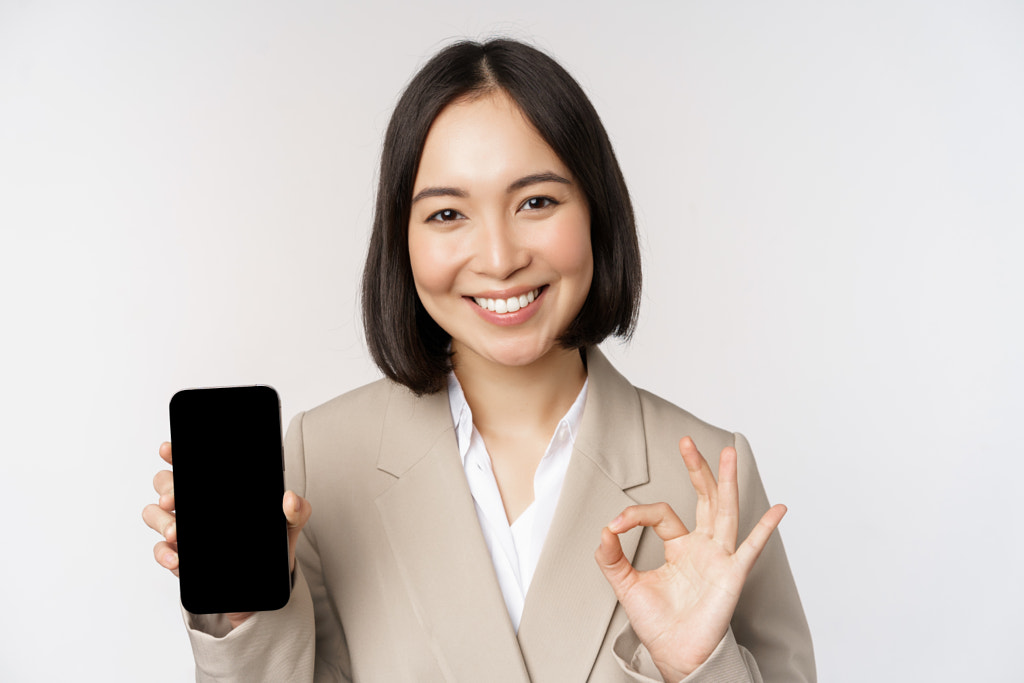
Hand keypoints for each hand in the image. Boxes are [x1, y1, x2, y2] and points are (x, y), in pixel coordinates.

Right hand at [141, 441, 311, 628]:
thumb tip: (290, 499)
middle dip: (166, 488)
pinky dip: (164, 555)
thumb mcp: (289, 524)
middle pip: (165, 483)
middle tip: (174, 500)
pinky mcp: (180, 556)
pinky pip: (161, 551)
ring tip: (176, 533)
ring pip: (155, 514)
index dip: (175, 454)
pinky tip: (177, 560)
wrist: (265, 582)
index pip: (190, 464)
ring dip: (162, 522)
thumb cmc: (272, 543)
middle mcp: (195, 504)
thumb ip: (296, 510)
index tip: (169, 449)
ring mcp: (184, 529)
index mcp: (217, 489)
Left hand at [595, 437, 785, 680]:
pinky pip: (752, 548)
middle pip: (703, 498)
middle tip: (688, 441)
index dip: (636, 514)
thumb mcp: (626, 586)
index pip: (661, 513)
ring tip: (729, 453)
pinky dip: (766, 529)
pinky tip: (778, 509)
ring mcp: (719, 557)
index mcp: (679, 546)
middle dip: (697, 469)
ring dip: (727, 481)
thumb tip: (603, 531)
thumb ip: (612, 558)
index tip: (616, 525)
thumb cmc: (658, 623)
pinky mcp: (732, 575)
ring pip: (725, 511)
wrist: (675, 655)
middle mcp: (702, 546)